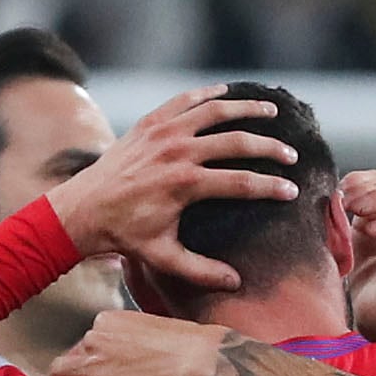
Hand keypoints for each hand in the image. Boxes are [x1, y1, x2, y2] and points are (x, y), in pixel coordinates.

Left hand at [21, 310, 237, 375]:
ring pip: (61, 373)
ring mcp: (92, 364)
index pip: (90, 340)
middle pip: (71, 356)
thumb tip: (143, 350)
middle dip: (74, 369)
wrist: (197, 361)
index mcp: (108, 321)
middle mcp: (94, 338)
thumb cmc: (188, 346)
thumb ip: (139, 337)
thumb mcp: (156, 329)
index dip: (94, 356)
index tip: (104, 366)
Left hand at [46, 87, 298, 296]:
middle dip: (269, 147)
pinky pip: (185, 101)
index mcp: (184, 184)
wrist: (83, 209)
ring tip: (271, 111)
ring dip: (246, 109)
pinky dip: (208, 95)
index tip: (292, 191)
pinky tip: (227, 93)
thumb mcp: (163, 258)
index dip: (270, 187)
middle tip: (290, 155)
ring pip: (214, 111)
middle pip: (236, 142)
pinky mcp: (150, 123)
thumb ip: (201, 271)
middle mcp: (177, 152)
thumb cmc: (124, 236)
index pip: (241, 182)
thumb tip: (236, 282)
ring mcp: (163, 132)